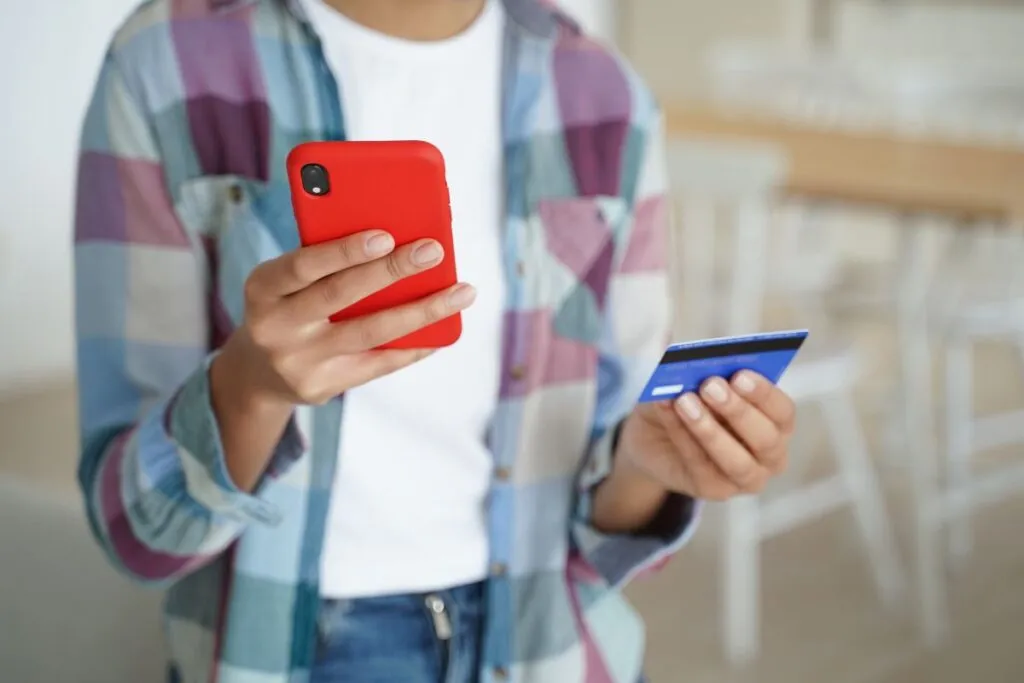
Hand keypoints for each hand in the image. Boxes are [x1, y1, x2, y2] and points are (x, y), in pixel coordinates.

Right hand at [218, 229, 475, 408]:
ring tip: (461, 292)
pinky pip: (378, 364)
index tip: (385, 236)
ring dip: (422, 311)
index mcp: (262, 288)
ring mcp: (299, 363)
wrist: (257, 373)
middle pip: (340, 296)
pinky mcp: (322, 388)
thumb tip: (398, 240)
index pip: (302, 266)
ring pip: (370, 333)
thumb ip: (325, 262)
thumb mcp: (286, 280)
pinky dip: (414, 344)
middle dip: (391, 271)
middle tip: (433, 251)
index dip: (343, 252)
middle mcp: (274, 327)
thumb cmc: (288, 306)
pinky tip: (443, 329)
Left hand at [617, 371, 794, 500]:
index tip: (740, 375)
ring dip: (710, 430)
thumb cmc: (690, 400)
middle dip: (738, 411)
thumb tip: (702, 364)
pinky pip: (701, 466)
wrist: (654, 434)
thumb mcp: (695, 380)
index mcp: (776, 422)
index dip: (764, 394)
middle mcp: (770, 455)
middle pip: (766, 439)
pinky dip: (682, 435)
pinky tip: (668, 410)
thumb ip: (707, 373)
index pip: (782, 411)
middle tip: (710, 386)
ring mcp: (745, 478)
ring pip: (738, 462)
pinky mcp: (715, 490)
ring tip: (685, 402)